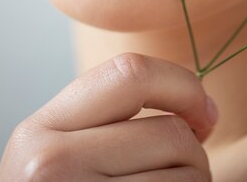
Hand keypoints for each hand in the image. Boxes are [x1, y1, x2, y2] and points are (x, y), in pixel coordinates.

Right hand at [0, 53, 217, 180]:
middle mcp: (52, 164)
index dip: (183, 86)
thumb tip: (199, 108)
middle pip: (171, 133)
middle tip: (179, 170)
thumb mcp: (58, 150)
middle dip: (193, 150)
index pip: (130, 74)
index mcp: (41, 129)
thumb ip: (107, 117)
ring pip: (189, 175)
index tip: (204, 112)